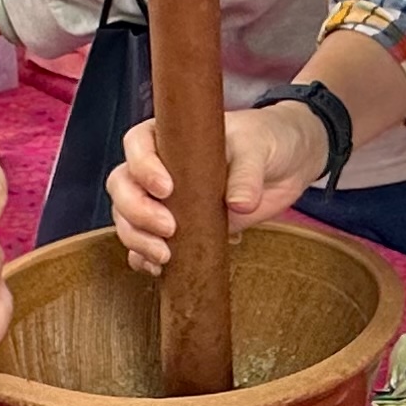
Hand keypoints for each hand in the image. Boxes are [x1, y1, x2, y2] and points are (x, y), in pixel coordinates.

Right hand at [108, 102, 326, 273]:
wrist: (283, 166)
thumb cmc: (264, 142)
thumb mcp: (258, 148)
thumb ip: (247, 173)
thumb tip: (238, 204)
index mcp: (170, 137)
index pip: (137, 144)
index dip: (142, 167)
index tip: (167, 188)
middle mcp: (158, 167)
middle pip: (122, 186)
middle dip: (137, 210)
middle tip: (169, 228)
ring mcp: (164, 201)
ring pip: (126, 218)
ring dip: (137, 238)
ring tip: (165, 256)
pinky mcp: (175, 229)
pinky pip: (142, 245)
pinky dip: (141, 257)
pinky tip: (157, 268)